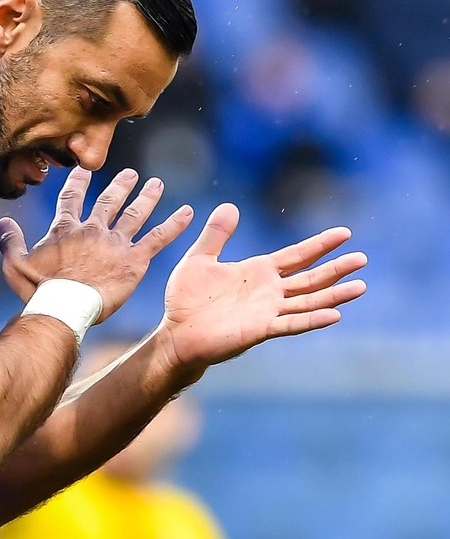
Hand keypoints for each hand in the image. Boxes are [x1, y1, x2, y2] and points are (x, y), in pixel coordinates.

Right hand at [0, 167, 193, 322]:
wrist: (64, 306)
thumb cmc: (38, 289)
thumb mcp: (15, 263)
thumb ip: (9, 240)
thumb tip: (3, 222)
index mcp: (66, 229)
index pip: (72, 198)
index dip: (78, 182)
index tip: (84, 170)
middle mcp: (93, 229)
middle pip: (109, 201)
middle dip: (120, 186)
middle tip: (131, 174)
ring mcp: (115, 243)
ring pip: (135, 214)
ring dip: (147, 197)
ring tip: (156, 184)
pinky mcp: (134, 261)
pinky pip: (158, 238)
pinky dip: (175, 225)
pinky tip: (189, 213)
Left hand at [160, 203, 366, 374]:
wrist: (176, 332)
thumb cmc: (187, 299)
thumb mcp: (200, 259)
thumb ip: (216, 235)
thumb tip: (230, 205)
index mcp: (258, 271)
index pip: (297, 255)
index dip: (320, 244)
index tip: (345, 233)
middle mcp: (269, 291)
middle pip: (310, 277)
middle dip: (336, 268)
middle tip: (363, 258)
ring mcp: (267, 311)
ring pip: (308, 300)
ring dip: (334, 294)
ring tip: (361, 286)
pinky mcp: (259, 329)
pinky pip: (291, 323)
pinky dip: (312, 319)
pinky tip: (335, 314)